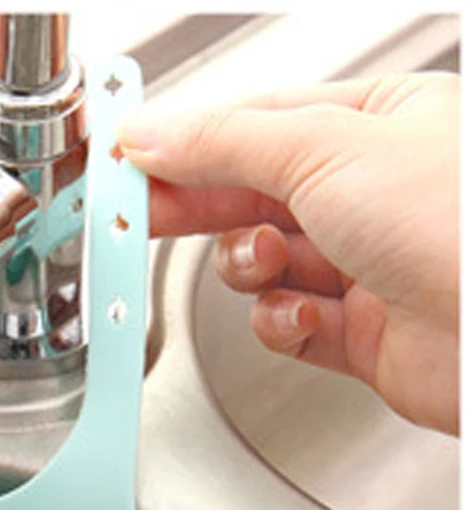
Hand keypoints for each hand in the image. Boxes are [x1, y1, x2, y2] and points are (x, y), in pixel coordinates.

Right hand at [118, 72, 458, 434]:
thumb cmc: (459, 225)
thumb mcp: (325, 148)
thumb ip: (225, 142)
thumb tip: (154, 133)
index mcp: (378, 123)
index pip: (256, 125)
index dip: (187, 143)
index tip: (130, 160)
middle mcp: (372, 192)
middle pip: (251, 195)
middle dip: (197, 207)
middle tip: (141, 215)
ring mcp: (365, 265)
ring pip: (263, 265)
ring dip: (253, 269)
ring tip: (270, 265)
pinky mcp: (358, 332)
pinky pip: (286, 323)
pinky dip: (282, 322)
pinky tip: (302, 316)